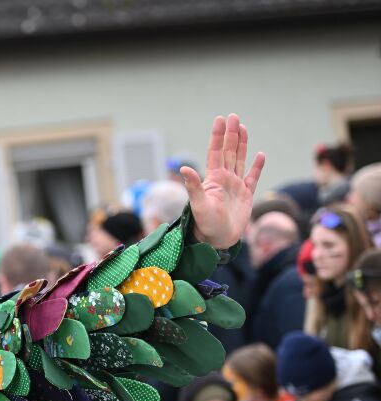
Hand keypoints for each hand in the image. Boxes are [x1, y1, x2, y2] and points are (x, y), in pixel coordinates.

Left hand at [182, 114, 265, 248]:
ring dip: (241, 144)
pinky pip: (253, 177)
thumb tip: (184, 168)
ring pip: (239, 160)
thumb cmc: (205, 225)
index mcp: (213, 179)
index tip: (220, 120)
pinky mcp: (246, 196)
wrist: (218, 240)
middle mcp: (224, 179)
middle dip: (231, 134)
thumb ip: (193, 186)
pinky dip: (257, 166)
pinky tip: (260, 155)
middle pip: (228, 152)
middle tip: (233, 116)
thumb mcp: (198, 205)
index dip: (218, 136)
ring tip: (243, 128)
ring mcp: (236, 186)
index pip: (216, 152)